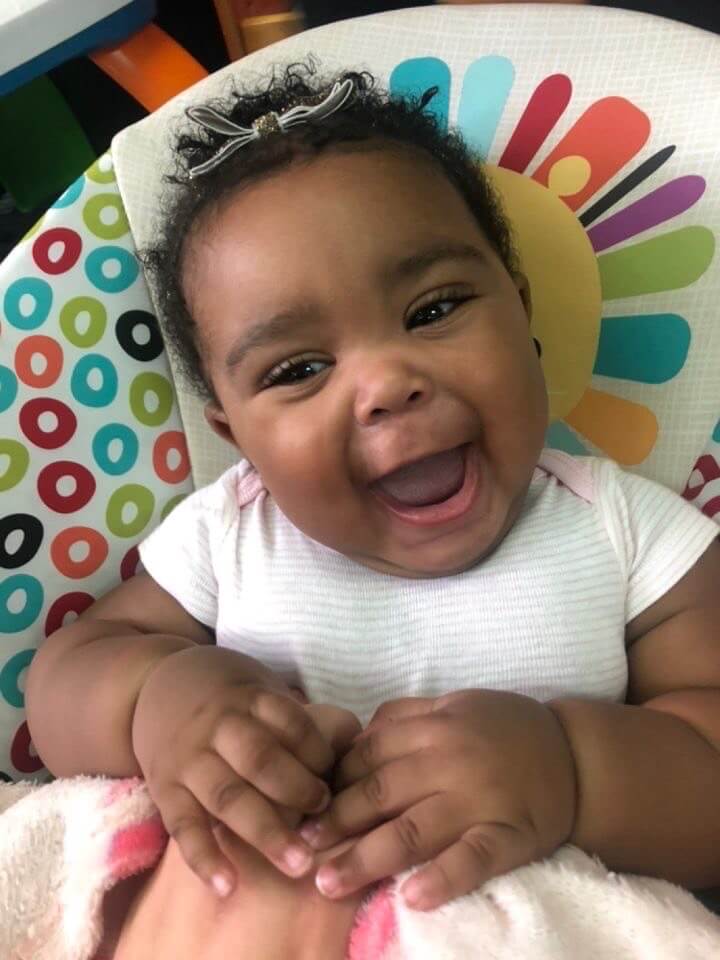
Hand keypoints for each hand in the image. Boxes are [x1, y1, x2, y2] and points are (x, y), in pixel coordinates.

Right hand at [132, 645, 359, 896]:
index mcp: (248, 699)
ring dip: (265, 832)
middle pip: (260, 761)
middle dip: (297, 793)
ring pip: (227, 797)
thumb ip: (299, 719)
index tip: (337, 779)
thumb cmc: (228, 698)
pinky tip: (227, 886)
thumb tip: (356, 744)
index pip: (290, 722)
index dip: (317, 752)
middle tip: (325, 823)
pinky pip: (183, 827)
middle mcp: (217, 727)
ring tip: (298, 865)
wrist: (153, 688)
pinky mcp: (164, 790)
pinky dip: (204, 858)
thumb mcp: (260, 689)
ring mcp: (188, 760)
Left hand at [301, 689, 576, 909]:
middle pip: (380, 795)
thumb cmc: (505, 728)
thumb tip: (353, 737)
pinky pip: (471, 860)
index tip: (304, 808)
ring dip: (366, 857)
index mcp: (435, 727)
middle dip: (335, 824)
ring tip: (329, 882)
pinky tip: (411, 896)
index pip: (368, 756)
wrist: (574, 755)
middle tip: (299, 850)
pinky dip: (442, 878)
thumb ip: (404, 717)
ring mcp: (479, 801)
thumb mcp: (453, 705)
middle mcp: (451, 762)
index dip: (333, 783)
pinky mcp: (508, 835)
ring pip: (412, 830)